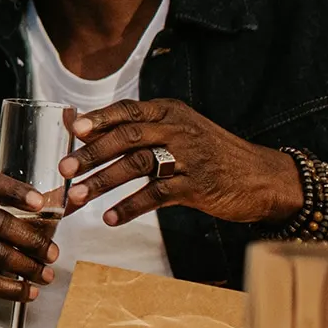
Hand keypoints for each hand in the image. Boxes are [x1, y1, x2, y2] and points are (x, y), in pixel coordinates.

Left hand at [61, 99, 301, 226]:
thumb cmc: (210, 154)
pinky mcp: (197, 186)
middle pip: (128, 137)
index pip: (129, 110)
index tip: (74, 129)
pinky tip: (110, 217)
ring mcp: (189, 158)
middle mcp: (178, 129)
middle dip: (92, 153)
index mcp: (170, 112)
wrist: (264, 178)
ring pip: (138, 165)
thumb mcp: (178, 132)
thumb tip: (78, 126)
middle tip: (64, 169)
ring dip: (103, 182)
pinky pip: (157, 195)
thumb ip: (134, 129)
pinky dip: (130, 207)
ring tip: (76, 197)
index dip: (100, 119)